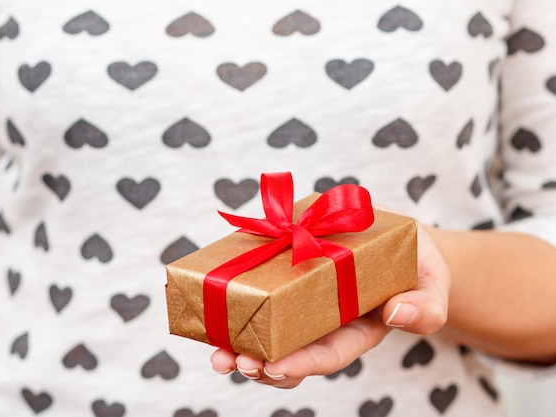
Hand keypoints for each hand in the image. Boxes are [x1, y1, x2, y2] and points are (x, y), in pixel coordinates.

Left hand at [210, 224, 450, 387]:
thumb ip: (427, 305)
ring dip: (240, 344)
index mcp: (357, 329)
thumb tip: (399, 315)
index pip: (328, 354)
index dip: (301, 363)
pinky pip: (262, 295)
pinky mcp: (289, 274)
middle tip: (233, 362)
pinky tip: (219, 306)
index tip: (274, 367)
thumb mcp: (433, 281)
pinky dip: (239, 304)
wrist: (396, 237)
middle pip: (290, 354)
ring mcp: (303, 300)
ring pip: (269, 332)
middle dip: (260, 364)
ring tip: (217, 351)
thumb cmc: (416, 262)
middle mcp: (324, 321)